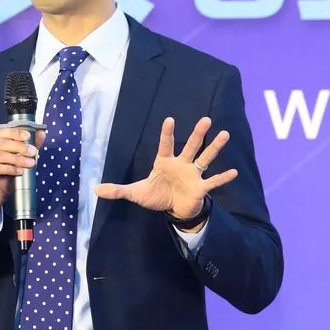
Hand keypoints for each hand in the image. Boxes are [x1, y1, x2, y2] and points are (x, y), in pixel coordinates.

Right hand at [0, 126, 46, 230]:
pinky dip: (9, 168)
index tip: (28, 136)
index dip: (14, 133)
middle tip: (32, 152)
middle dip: (18, 147)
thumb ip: (25, 147)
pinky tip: (18, 171)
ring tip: (29, 163)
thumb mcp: (14, 161)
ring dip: (16, 159)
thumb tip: (40, 134)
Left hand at [94, 116, 236, 222]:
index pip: (166, 144)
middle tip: (206, 119)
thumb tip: (95, 190)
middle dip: (198, 134)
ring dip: (215, 148)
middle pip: (191, 146)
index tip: (170, 119)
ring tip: (225, 134)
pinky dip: (222, 178)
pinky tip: (234, 172)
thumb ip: (117, 190)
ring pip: (205, 158)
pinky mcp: (200, 188)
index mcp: (165, 162)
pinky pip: (213, 181)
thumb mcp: (135, 193)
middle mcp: (182, 164)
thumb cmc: (156, 195)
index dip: (167, 133)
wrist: (173, 210)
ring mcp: (193, 175)